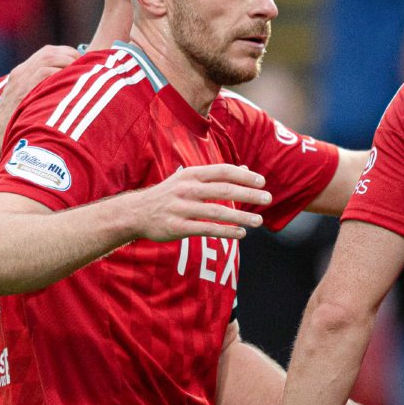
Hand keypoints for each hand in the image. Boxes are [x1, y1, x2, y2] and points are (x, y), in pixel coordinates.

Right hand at [0, 45, 81, 156]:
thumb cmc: (18, 128)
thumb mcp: (29, 104)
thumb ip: (44, 93)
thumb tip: (72, 92)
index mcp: (22, 74)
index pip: (47, 53)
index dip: (67, 54)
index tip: (82, 65)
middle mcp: (20, 73)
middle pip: (49, 52)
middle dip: (71, 56)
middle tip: (87, 69)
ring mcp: (20, 80)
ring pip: (48, 58)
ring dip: (69, 64)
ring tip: (82, 76)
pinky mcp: (22, 90)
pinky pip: (45, 72)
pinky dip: (61, 74)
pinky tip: (72, 85)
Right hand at [128, 164, 271, 241]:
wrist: (135, 213)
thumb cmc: (168, 195)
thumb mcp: (189, 179)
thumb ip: (216, 175)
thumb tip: (245, 170)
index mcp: (191, 175)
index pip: (222, 171)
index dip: (244, 176)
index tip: (262, 182)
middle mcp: (186, 189)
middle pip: (223, 190)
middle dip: (248, 195)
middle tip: (268, 199)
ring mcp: (181, 208)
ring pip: (217, 212)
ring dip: (241, 217)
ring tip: (259, 221)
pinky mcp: (177, 227)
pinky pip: (206, 229)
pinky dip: (225, 232)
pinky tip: (241, 234)